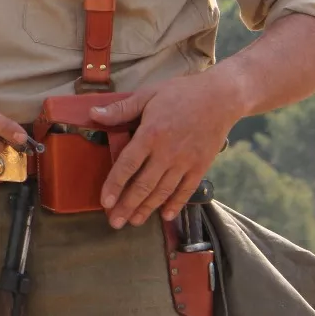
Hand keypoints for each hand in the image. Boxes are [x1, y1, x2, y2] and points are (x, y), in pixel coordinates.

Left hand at [92, 71, 241, 229]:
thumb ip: (120, 109)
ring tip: (133, 222)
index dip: (114, 186)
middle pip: (143, 185)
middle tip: (114, 222)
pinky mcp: (201, 166)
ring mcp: (185, 162)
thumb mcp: (147, 95)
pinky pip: (186, 190)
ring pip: (163, 191)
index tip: (104, 202)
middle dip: (127, 206)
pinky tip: (165, 215)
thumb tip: (93, 115)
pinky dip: (175, 204)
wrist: (221, 97)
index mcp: (150, 134)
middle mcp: (167, 153)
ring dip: (147, 208)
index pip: (127, 166)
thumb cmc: (181, 93)